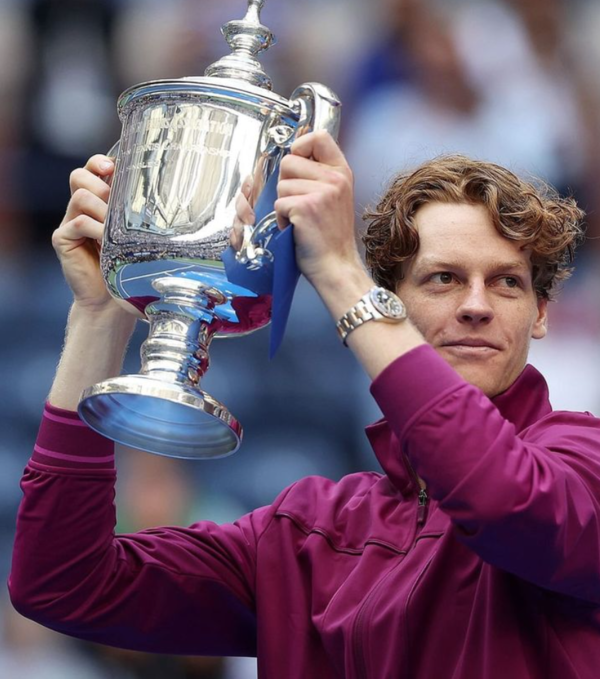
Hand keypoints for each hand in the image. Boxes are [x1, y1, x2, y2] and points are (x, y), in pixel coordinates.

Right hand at [52, 155, 121, 312]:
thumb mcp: (136, 235)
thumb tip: (160, 192)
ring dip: (102, 209)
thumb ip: (136, 213)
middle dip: (100, 183)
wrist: (111, 300)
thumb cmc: (129, 266)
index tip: (113, 167)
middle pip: (79, 176)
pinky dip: (95, 228)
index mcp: (98, 202)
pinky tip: (107, 242)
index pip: (92, 169)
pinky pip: (77, 222)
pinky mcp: (62, 239)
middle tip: (116, 203)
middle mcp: (80, 209)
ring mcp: (69, 223)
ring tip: (115, 229)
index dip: (100, 163)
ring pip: (81, 196)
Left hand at [275, 131, 366, 293]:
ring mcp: (321, 192)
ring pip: (281, 185)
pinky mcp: (305, 207)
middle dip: (286, 183)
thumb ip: (320, 175)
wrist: (336, 266)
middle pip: (289, 161)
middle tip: (300, 204)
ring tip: (300, 221)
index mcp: (342, 173)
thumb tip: (293, 156)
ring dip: (283, 205)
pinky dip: (281, 219)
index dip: (301, 146)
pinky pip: (278, 203)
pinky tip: (296, 229)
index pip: (318, 136)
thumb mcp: (335, 197)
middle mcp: (335, 179)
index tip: (299, 163)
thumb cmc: (330, 237)